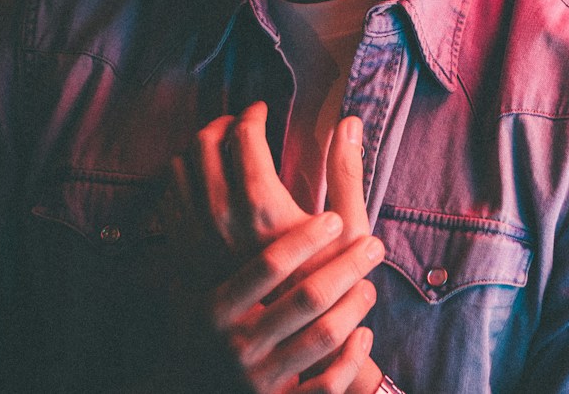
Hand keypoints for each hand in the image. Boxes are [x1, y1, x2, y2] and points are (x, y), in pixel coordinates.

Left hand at [166, 105, 384, 393]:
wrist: (289, 340)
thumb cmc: (325, 284)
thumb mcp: (350, 229)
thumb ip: (348, 171)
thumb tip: (350, 121)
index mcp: (262, 207)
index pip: (244, 136)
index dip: (253, 114)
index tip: (262, 111)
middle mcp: (222, 218)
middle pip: (206, 144)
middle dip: (223, 123)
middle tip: (239, 122)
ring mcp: (198, 236)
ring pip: (181, 166)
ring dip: (199, 146)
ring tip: (220, 144)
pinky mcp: (184, 251)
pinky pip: (168, 196)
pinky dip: (180, 175)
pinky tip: (200, 176)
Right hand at [206, 210, 383, 393]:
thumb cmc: (203, 334)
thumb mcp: (194, 293)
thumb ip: (215, 248)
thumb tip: (243, 194)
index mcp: (216, 308)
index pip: (268, 264)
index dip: (305, 238)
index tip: (333, 219)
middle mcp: (237, 344)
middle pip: (308, 295)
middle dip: (348, 265)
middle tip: (373, 246)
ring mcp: (259, 379)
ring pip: (325, 335)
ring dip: (356, 306)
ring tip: (369, 286)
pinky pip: (330, 383)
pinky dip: (353, 357)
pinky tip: (364, 334)